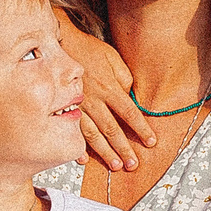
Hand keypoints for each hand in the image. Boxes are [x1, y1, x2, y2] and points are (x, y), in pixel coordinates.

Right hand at [62, 22, 154, 172]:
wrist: (59, 44)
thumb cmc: (88, 50)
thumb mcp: (112, 57)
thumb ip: (124, 78)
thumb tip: (131, 97)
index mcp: (109, 87)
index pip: (129, 113)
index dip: (141, 129)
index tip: (151, 142)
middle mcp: (94, 100)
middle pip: (112, 129)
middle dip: (123, 149)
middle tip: (133, 165)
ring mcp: (77, 106)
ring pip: (92, 135)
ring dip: (104, 153)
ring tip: (115, 166)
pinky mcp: (63, 108)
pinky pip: (71, 131)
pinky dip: (76, 146)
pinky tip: (83, 160)